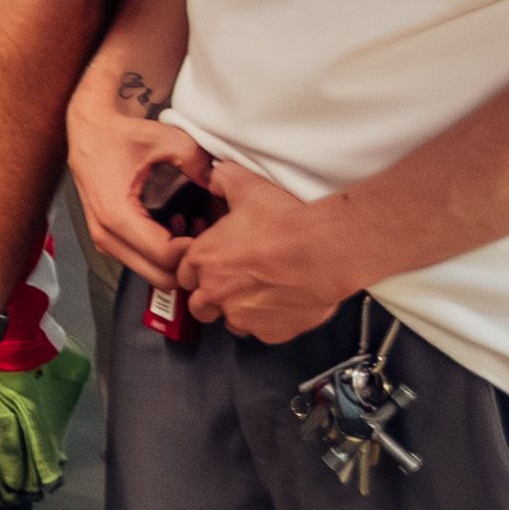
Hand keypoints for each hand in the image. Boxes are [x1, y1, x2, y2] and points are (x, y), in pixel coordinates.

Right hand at [67, 59, 213, 291]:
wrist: (88, 130)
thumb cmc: (119, 134)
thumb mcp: (163, 138)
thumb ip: (197, 161)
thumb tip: (219, 184)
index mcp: (116, 214)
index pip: (165, 256)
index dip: (196, 250)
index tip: (213, 232)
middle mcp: (106, 234)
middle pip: (159, 277)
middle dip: (188, 264)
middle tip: (206, 238)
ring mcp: (104, 240)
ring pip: (151, 275)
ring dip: (176, 262)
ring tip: (192, 232)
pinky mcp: (108, 239)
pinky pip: (142, 263)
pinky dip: (163, 257)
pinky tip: (176, 230)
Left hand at [173, 173, 352, 345]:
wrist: (325, 251)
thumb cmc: (287, 223)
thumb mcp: (247, 186)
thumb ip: (222, 179)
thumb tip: (214, 176)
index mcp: (203, 260)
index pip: (183, 273)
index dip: (198, 269)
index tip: (212, 266)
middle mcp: (215, 292)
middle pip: (198, 304)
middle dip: (210, 296)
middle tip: (232, 283)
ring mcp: (241, 316)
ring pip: (229, 321)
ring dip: (238, 310)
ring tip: (260, 292)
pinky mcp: (268, 333)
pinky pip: (261, 332)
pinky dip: (267, 321)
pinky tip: (281, 302)